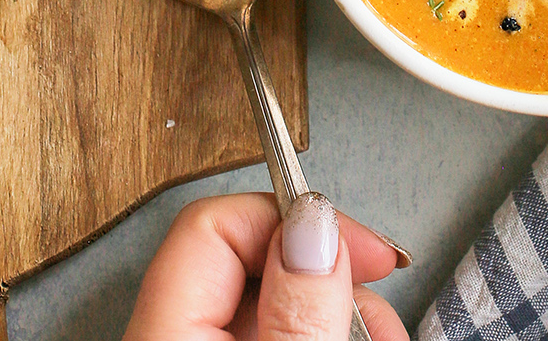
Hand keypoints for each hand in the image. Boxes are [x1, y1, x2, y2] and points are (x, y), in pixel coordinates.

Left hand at [124, 190, 409, 339]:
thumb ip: (299, 314)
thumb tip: (314, 226)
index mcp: (165, 336)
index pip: (212, 225)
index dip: (293, 219)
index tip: (359, 244)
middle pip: (247, 267)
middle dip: (327, 273)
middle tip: (380, 304)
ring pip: (264, 309)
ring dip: (332, 310)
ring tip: (382, 334)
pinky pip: (264, 340)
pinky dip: (312, 335)